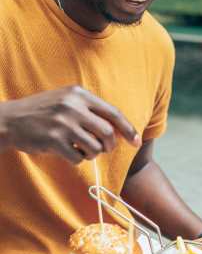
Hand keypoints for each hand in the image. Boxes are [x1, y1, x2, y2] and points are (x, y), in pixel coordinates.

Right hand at [1, 86, 140, 163]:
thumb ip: (90, 110)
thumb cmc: (42, 112)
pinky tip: (69, 153)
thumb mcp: (66, 100)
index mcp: (79, 94)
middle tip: (104, 149)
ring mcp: (63, 123)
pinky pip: (78, 157)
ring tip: (83, 150)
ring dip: (93, 153)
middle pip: (107, 132)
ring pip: (95, 147)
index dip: (128, 129)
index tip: (136, 141)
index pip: (113, 113)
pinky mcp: (54, 140)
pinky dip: (78, 159)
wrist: (9, 120)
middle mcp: (73, 106)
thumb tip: (118, 129)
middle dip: (110, 145)